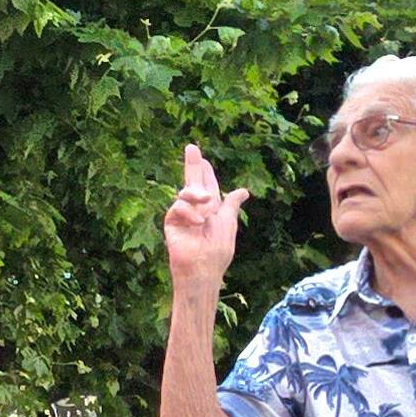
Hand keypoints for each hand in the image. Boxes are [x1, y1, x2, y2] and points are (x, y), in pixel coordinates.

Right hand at [164, 145, 245, 285]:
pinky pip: (178, 207)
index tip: (203, 158)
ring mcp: (183, 215)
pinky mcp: (172, 222)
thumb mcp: (228, 223)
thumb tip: (243, 191)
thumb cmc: (218, 250)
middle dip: (193, 165)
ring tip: (206, 204)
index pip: (207, 185)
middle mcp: (195, 209)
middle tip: (191, 147)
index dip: (205, 171)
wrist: (203, 269)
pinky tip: (198, 221)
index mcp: (211, 209)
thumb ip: (232, 205)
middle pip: (193, 182)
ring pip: (186, 192)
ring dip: (196, 194)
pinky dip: (189, 212)